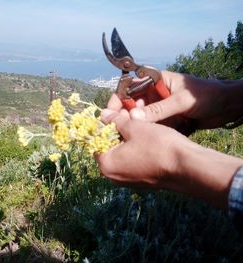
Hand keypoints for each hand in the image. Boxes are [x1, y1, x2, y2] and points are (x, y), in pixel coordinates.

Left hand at [95, 109, 187, 188]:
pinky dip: (136, 148)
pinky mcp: (141, 180)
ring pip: (122, 152)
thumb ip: (115, 121)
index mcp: (106, 165)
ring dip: (127, 136)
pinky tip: (146, 136)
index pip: (97, 139)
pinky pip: (133, 160)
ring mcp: (128, 180)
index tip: (114, 110)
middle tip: (128, 112)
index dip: (105, 122)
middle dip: (117, 128)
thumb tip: (102, 115)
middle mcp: (113, 177)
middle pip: (109, 146)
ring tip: (138, 121)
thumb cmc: (158, 146)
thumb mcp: (134, 127)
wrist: (188, 168)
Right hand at [108, 71, 242, 133]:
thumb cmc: (207, 95)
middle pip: (132, 103)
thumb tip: (133, 117)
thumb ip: (159, 109)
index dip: (118, 99)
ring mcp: (160, 106)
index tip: (110, 113)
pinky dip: (147, 131)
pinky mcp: (165, 118)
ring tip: (128, 136)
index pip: (130, 87)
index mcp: (156, 80)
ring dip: (135, 125)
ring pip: (140, 116)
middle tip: (118, 129)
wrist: (228, 106)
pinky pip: (151, 124)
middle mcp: (155, 93)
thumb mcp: (182, 101)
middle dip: (124, 115)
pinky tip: (143, 138)